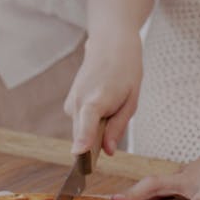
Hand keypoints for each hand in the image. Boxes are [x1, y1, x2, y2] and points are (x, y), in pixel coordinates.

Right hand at [64, 29, 142, 154]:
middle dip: (98, 141)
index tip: (78, 153)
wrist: (109, 45)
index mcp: (96, 100)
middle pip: (84, 137)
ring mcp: (70, 103)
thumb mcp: (131, 101)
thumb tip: (108, 151)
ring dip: (96, 128)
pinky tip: (101, 101)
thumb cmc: (125, 71)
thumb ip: (118, 127)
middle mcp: (78, 102)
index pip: (87, 124)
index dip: (83, 140)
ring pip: (81, 131)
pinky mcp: (68, 104)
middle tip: (116, 114)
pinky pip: (80, 123)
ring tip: (110, 103)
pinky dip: (91, 121)